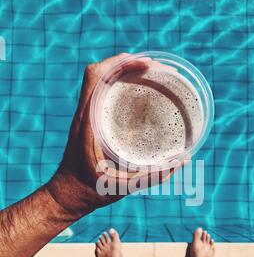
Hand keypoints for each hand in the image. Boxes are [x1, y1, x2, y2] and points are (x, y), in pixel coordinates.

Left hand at [46, 54, 181, 217]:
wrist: (67, 194)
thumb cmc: (91, 191)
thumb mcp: (124, 185)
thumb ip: (153, 176)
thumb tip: (182, 161)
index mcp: (88, 124)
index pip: (96, 77)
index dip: (121, 63)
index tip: (147, 64)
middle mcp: (84, 114)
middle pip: (99, 72)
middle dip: (127, 62)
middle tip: (156, 68)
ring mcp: (85, 116)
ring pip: (99, 79)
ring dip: (123, 70)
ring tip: (150, 73)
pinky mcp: (89, 121)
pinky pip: (101, 93)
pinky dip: (119, 84)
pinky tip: (138, 92)